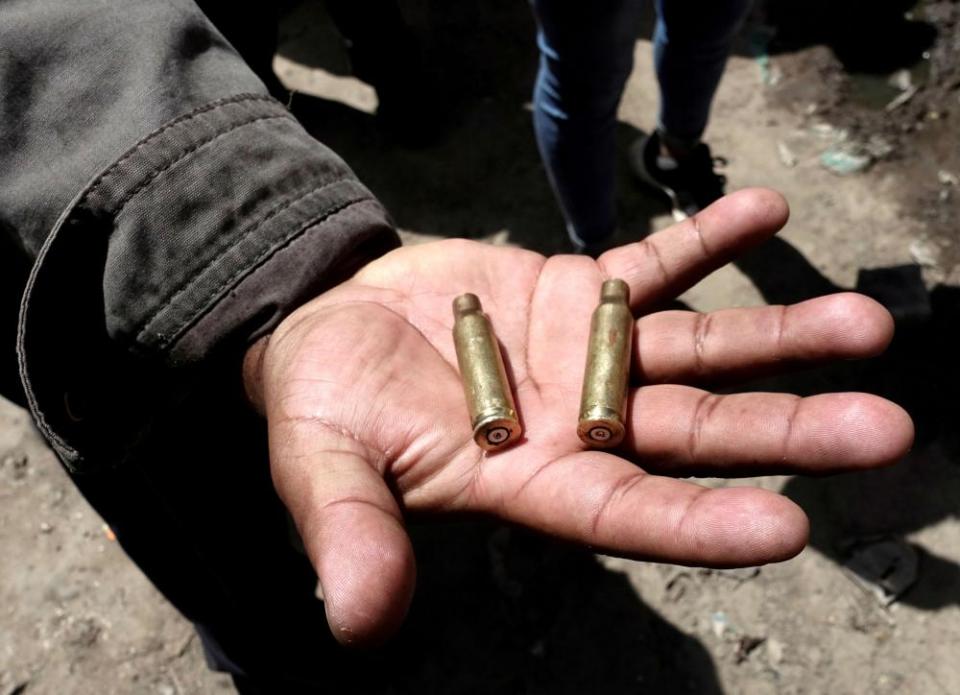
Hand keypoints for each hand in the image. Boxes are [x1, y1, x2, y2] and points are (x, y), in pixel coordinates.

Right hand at [243, 189, 911, 645]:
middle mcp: (580, 425)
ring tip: (866, 325)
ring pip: (696, 349)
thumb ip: (352, 533)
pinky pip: (653, 263)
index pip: (626, 512)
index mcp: (529, 480)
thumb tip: (359, 624)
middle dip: (784, 431)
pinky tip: (763, 213)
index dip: (699, 523)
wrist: (327, 323)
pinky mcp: (581, 291)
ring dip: (778, 336)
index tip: (786, 530)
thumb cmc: (322, 405)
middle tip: (883, 432)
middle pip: (694, 432)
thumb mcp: (322, 465)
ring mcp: (590, 355)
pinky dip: (704, 240)